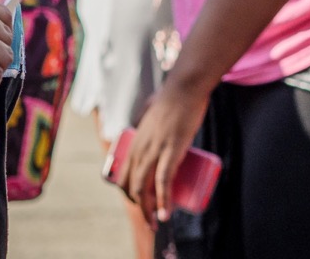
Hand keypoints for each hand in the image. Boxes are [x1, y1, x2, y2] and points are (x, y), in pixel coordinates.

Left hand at [119, 79, 209, 222]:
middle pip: (132, 186)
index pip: (123, 176)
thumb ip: (150, 113)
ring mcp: (154, 151)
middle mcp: (139, 149)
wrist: (185, 87)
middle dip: (140, 207)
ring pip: (144, 188)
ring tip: (156, 222)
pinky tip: (165, 213)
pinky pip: (163, 182)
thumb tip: (153, 111)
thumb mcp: (152, 110)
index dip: (129, 194)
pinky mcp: (171, 151)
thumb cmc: (173, 96)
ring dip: (148, 211)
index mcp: (134, 142)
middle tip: (150, 218)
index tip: (141, 203)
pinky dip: (162, 201)